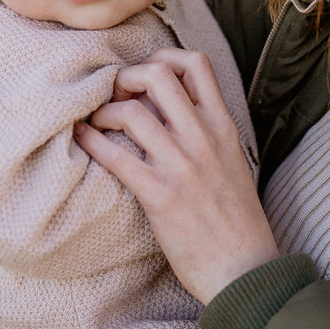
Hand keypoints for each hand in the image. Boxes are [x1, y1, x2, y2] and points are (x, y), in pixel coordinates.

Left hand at [74, 48, 278, 304]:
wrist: (246, 271)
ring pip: (132, 112)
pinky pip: (116, 156)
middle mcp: (204, 138)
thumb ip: (206, 132)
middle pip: (158, 75)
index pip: (195, 63)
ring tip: (96, 122)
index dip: (160, 57)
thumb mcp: (232, 161)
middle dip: (125, 76)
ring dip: (104, 111)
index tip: (142, 77)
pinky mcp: (160, 195)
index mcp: (223, 126)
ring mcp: (182, 165)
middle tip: (113, 96)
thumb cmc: (236, 220)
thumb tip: (170, 110)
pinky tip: (82, 139)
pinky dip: (91, 141)